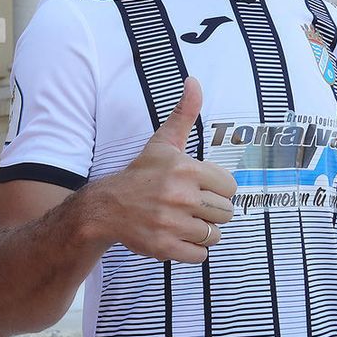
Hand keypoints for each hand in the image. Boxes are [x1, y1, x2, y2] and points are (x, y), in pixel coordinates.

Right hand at [82, 77, 235, 263]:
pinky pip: (201, 255)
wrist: (106, 207)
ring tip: (183, 221)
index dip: (216, 189)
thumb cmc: (140, 174)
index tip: (199, 188)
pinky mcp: (165, 247)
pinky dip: (193, 249)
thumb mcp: (163, 143)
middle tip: (189, 206)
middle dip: (210, 211)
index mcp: (186, 169)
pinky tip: (177, 236)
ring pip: (214, 234)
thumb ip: (184, 113)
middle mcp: (181, 196)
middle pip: (225, 212)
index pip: (230, 187)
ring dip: (201, 230)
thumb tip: (194, 81)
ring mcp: (172, 224)